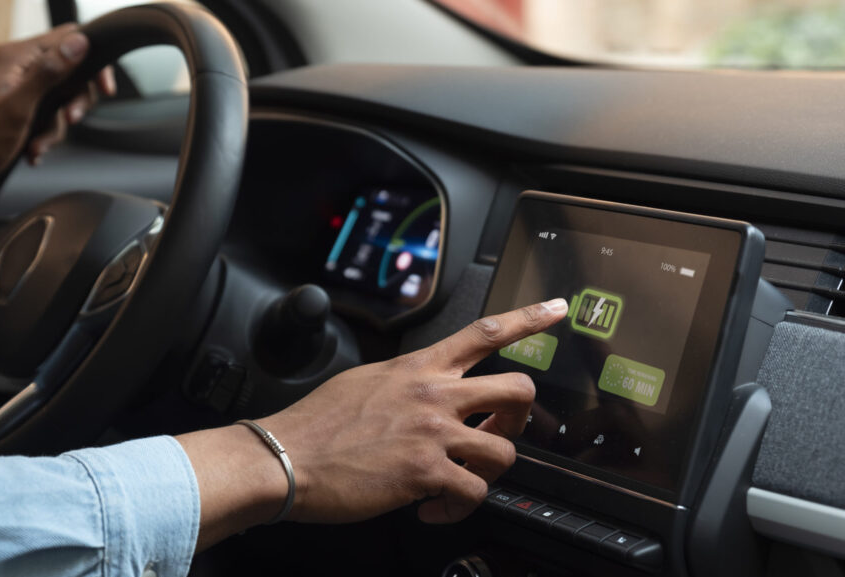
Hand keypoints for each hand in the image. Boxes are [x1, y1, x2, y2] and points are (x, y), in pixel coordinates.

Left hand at [0, 24, 115, 196]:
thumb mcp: (18, 108)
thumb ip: (49, 72)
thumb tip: (79, 42)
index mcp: (12, 57)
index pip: (67, 38)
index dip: (92, 62)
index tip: (103, 90)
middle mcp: (10, 63)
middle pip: (65, 69)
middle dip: (73, 100)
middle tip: (69, 120)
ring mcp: (7, 82)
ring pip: (53, 95)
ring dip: (54, 124)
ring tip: (37, 145)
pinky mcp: (5, 101)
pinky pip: (37, 108)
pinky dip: (40, 129)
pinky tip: (30, 148)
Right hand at [176, 298, 568, 548]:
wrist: (286, 457)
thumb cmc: (317, 424)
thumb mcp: (365, 381)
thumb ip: (404, 381)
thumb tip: (422, 391)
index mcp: (418, 368)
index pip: (484, 333)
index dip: (529, 319)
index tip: (558, 310)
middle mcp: (433, 394)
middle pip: (517, 390)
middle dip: (520, 417)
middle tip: (497, 432)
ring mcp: (433, 433)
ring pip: (504, 450)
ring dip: (487, 472)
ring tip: (458, 480)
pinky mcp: (426, 472)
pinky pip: (473, 493)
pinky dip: (457, 508)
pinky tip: (431, 507)